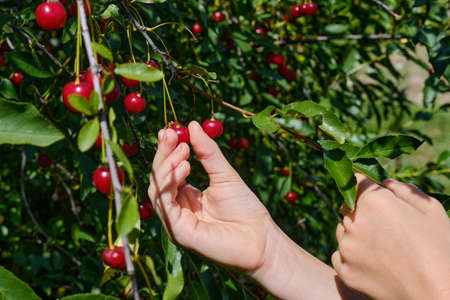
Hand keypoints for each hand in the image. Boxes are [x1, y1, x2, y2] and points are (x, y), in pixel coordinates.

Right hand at [148, 121, 272, 271]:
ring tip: (183, 150)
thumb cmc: (246, 209)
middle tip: (170, 134)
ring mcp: (176, 222)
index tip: (170, 129)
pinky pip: (165, 205)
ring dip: (166, 167)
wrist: (262, 238)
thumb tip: (192, 124)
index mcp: (186, 197)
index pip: (168, 171)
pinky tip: (184, 167)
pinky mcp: (179, 232)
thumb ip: (207, 152)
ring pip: (157, 191)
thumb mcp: (225, 174)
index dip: (166, 151)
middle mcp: (177, 209)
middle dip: (163, 155)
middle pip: (158, 179)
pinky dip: (170, 184)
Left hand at [332, 174, 449, 299]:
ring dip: (355, 232)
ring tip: (383, 246)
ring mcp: (346, 248)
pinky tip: (373, 261)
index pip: (355, 182)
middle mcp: (353, 222)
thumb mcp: (430, 210)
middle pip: (348, 207)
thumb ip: (404, 190)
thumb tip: (384, 182)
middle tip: (386, 226)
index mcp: (373, 202)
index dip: (366, 187)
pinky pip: (340, 255)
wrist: (438, 296)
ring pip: (342, 230)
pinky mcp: (344, 271)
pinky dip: (351, 256)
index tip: (374, 194)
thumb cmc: (440, 250)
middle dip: (362, 211)